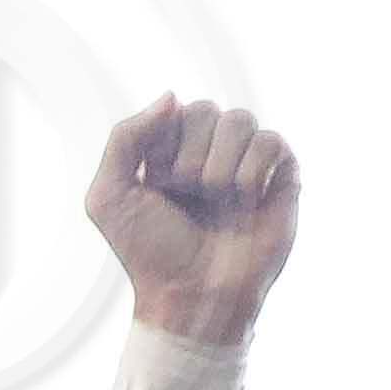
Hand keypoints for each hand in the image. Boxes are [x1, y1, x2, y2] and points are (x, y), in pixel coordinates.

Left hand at [89, 95, 297, 348]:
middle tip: (187, 196)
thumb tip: (171, 95)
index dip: (162, 147)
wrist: (193, 294)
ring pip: (240, 119)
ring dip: (219, 166)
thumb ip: (124, 138)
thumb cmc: (149, 252)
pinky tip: (245, 202)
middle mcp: (208, 152)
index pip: (171, 110)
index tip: (156, 185)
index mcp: (167, 152)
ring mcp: (246, 161)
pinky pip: (271, 140)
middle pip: (206, 109)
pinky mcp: (281, 174)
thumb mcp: (109, 197)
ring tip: (215, 200)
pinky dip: (251, 173)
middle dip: (188, 157)